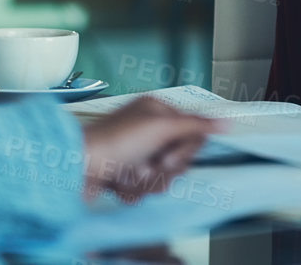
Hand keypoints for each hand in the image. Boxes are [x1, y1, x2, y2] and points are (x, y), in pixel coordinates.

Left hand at [80, 98, 223, 202]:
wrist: (74, 170)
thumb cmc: (115, 143)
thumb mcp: (161, 127)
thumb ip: (196, 125)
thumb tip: (227, 122)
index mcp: (157, 111)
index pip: (192, 132)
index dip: (183, 149)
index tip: (168, 155)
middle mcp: (147, 130)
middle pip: (178, 158)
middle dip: (161, 168)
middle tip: (146, 165)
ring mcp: (134, 154)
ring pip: (161, 177)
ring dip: (145, 181)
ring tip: (126, 174)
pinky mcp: (122, 174)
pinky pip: (142, 189)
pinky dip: (130, 189)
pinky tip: (116, 182)